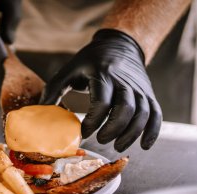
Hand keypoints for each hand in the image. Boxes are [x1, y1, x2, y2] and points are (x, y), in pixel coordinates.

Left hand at [40, 29, 161, 151]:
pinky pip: (156, 114)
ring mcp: (139, 88)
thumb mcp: (70, 68)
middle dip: (113, 129)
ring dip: (131, 134)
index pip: (102, 101)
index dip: (93, 120)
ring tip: (117, 146)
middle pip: (126, 108)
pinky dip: (153, 131)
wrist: (120, 45)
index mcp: (103, 74)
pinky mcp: (148, 94)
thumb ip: (55, 88)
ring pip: (142, 113)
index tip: (83, 132)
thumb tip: (41, 110)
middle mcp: (124, 82)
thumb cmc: (91, 60)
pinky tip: (145, 145)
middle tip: (101, 140)